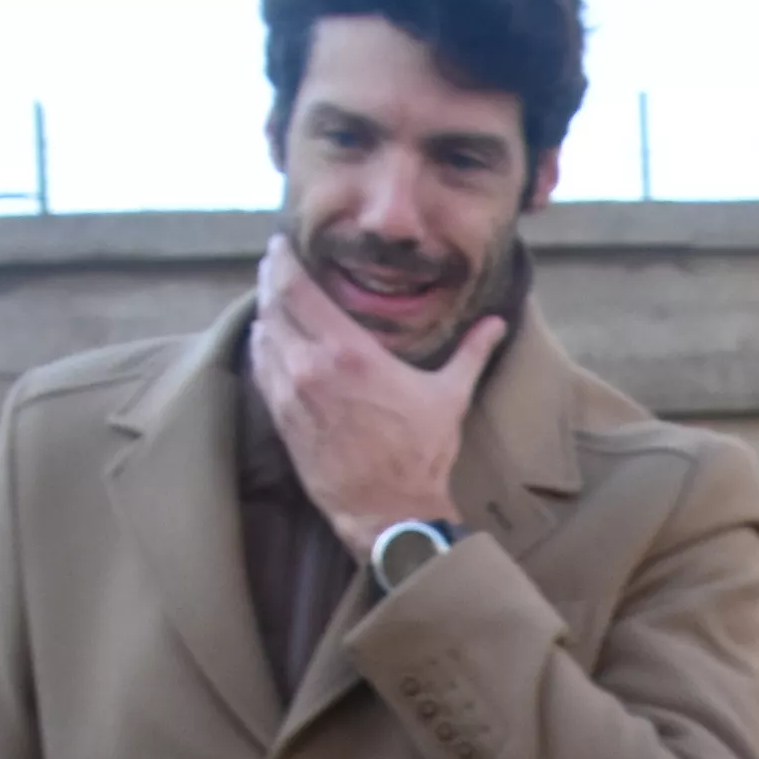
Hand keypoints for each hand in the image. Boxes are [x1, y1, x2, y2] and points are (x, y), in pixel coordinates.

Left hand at [250, 237, 503, 555]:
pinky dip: (262, 350)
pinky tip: (269, 342)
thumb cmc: (420, 455)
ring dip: (264, 314)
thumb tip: (497, 323)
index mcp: (349, 352)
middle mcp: (311, 367)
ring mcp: (291, 396)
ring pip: (262, 337)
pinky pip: (261, 371)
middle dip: (269, 280)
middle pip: (271, 306)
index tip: (279, 245)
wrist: (389, 512)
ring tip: (271, 300)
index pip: (296, 290)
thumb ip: (471, 353)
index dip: (281, 262)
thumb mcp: (449, 396)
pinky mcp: (283, 422)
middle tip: (272, 264)